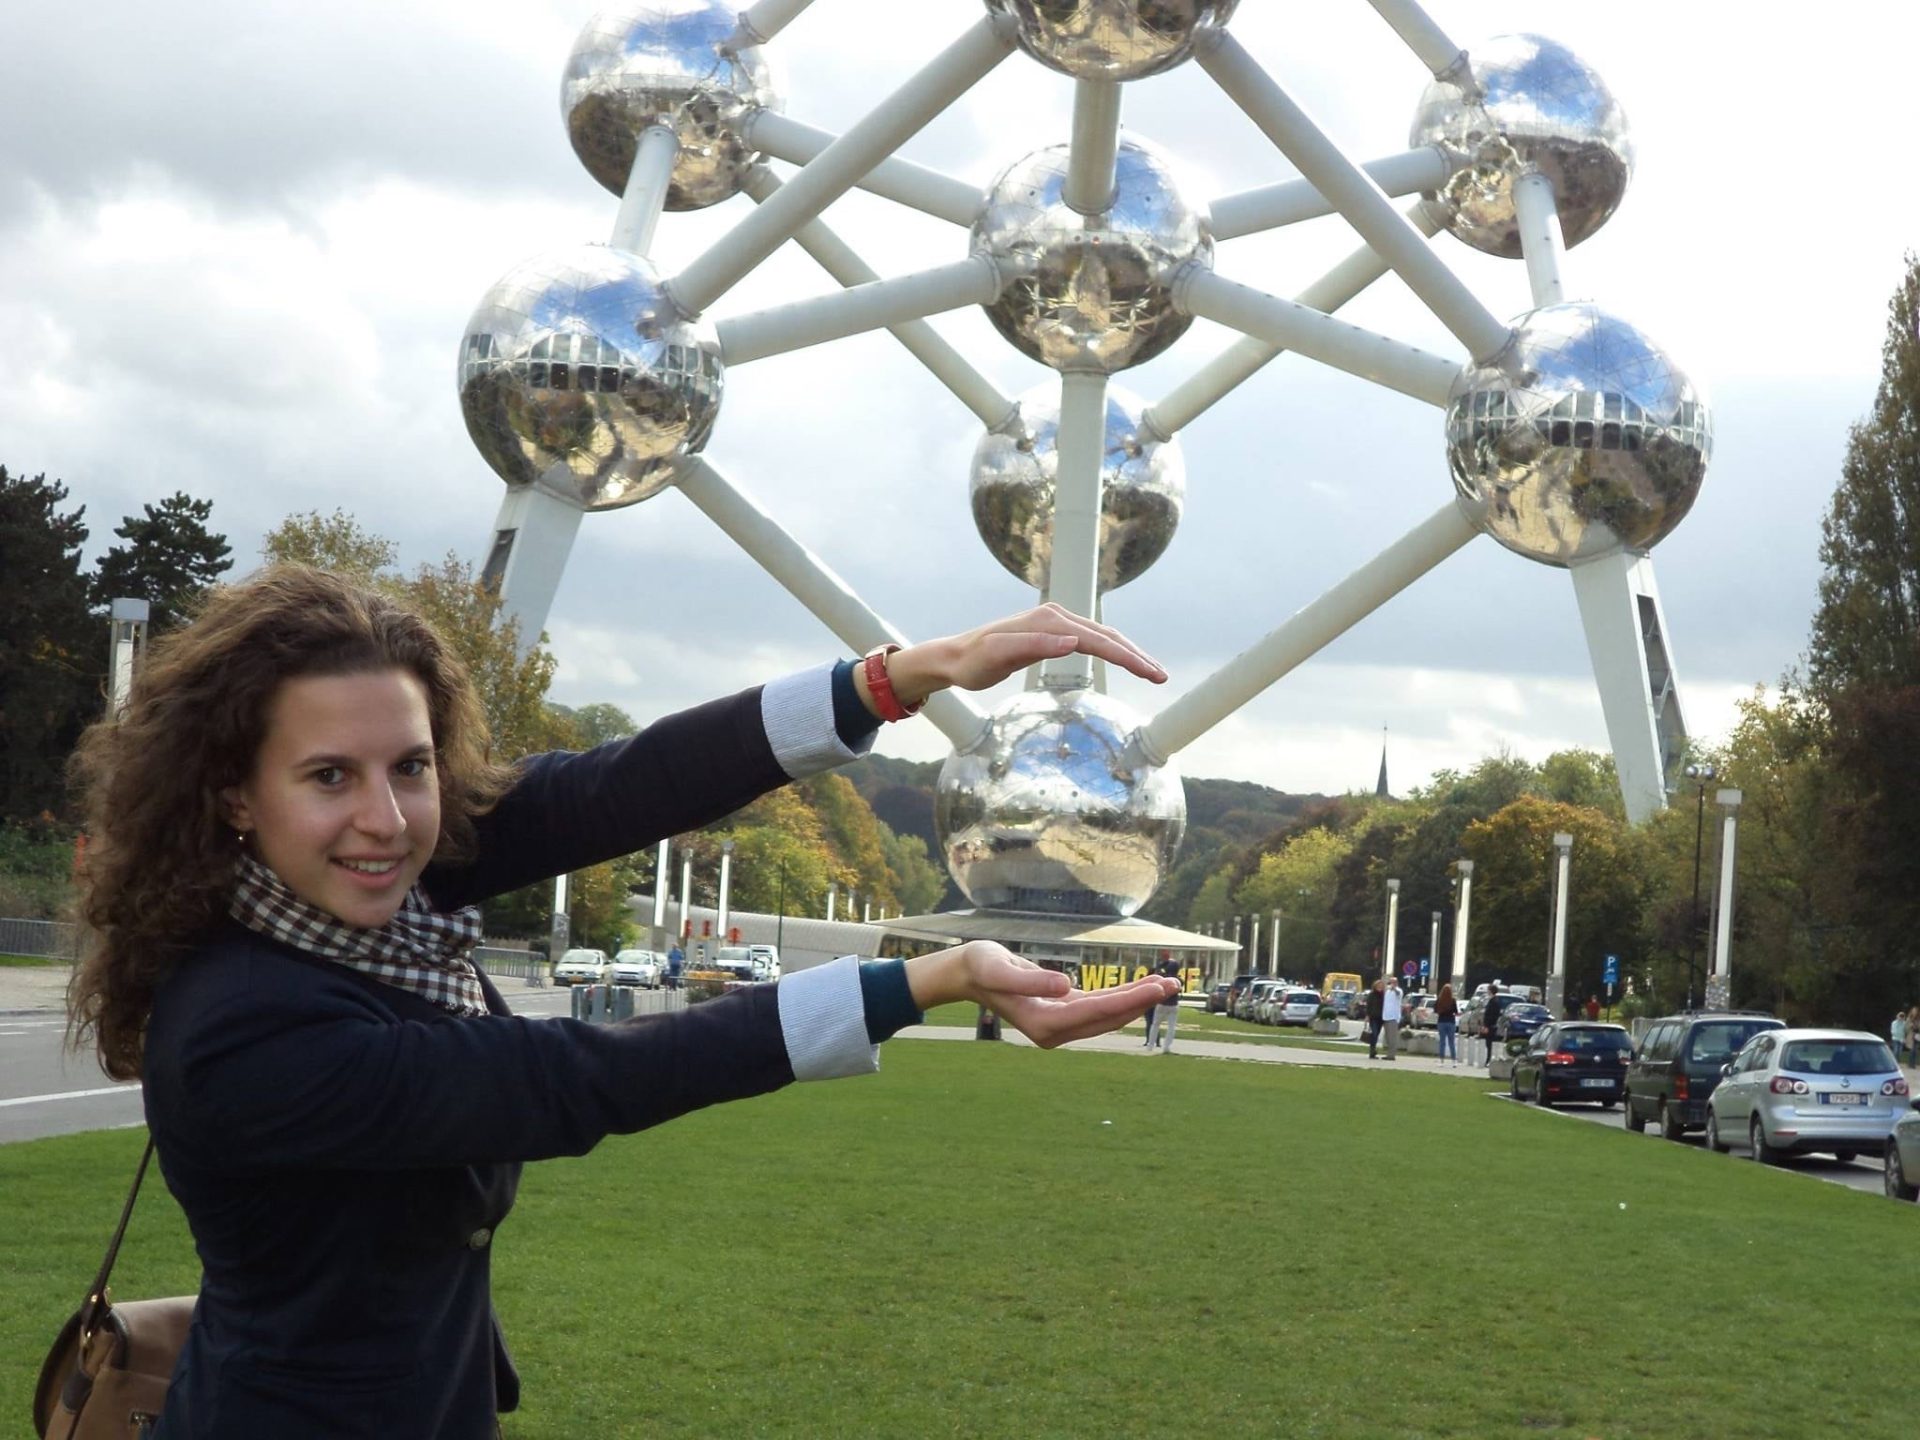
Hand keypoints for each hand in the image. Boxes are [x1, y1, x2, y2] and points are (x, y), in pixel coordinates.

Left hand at [866, 603, 1165, 712]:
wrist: (955, 656)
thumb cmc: (974, 661)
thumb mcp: (1000, 656)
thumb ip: (1036, 647)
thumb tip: (1073, 643)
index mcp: (1049, 621)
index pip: (1097, 640)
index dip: (1127, 658)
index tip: (1150, 673)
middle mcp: (1056, 616)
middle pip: (1106, 636)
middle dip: (1136, 656)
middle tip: (1161, 676)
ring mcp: (1055, 622)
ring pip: (1102, 637)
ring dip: (1128, 653)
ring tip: (1151, 671)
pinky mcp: (1052, 631)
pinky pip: (1091, 640)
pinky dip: (1111, 650)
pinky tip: (1123, 660)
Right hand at [905, 941, 1177, 1048]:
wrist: (966, 973)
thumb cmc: (980, 965)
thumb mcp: (998, 968)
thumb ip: (1029, 980)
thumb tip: (1065, 986)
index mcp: (1043, 1024)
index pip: (1097, 1012)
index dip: (1130, 1000)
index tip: (1156, 987)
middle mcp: (1054, 1031)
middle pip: (1108, 1018)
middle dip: (1142, 1002)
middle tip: (1174, 984)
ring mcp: (1058, 1025)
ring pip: (1107, 1016)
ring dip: (1136, 1001)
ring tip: (1166, 985)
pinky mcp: (1060, 1013)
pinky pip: (1098, 1009)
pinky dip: (1120, 998)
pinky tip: (1140, 989)